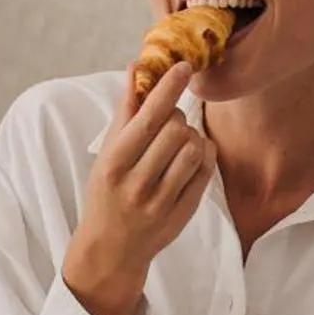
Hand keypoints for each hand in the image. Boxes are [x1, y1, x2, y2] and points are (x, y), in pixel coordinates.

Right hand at [64, 62, 216, 314]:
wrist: (112, 248)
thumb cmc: (107, 191)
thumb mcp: (107, 153)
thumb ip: (124, 112)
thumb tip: (135, 68)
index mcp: (114, 165)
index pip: (147, 121)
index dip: (167, 90)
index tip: (184, 66)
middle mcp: (137, 184)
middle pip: (175, 131)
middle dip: (177, 117)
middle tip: (168, 122)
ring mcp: (162, 202)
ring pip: (194, 148)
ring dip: (192, 136)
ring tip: (178, 142)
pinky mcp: (183, 213)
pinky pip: (207, 169)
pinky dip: (205, 153)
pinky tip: (192, 156)